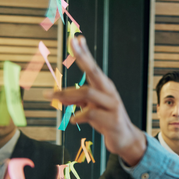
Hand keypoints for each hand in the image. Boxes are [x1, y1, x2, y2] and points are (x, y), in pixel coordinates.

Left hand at [46, 36, 145, 164]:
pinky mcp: (112, 120)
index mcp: (104, 88)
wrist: (126, 139)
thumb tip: (59, 95)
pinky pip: (90, 113)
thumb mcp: (90, 108)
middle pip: (94, 71)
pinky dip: (78, 115)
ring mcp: (112, 105)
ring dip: (67, 94)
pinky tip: (73, 119)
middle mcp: (109, 93)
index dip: (84, 52)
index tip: (76, 38)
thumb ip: (77, 100)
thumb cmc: (107, 121)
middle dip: (83, 57)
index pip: (92, 67)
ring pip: (87, 93)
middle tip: (72, 43)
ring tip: (52, 98)